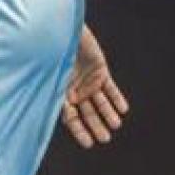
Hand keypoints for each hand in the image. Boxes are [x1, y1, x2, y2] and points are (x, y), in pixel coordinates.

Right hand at [61, 25, 128, 147]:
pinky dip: (116, 98)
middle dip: (96, 125)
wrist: (62, 30)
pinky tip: (123, 109)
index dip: (80, 131)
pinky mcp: (100, 71)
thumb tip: (54, 117)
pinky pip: (110, 88)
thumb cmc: (52, 53)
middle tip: (105, 138)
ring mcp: (88, 81)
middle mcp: (75, 90)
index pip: (71, 118)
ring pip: (100, 102)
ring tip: (116, 124)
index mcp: (60, 94)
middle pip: (87, 113)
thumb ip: (53, 95)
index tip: (89, 143)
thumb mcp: (50, 76)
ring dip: (108, 113)